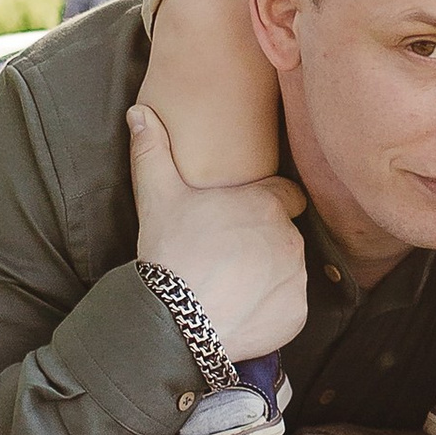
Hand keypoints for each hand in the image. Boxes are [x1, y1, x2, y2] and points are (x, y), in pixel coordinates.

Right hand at [126, 106, 309, 358]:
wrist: (175, 321)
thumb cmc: (170, 253)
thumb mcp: (157, 197)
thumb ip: (153, 151)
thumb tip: (139, 113)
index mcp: (267, 205)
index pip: (287, 195)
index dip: (267, 204)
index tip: (243, 219)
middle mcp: (290, 239)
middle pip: (283, 235)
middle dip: (262, 243)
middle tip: (227, 256)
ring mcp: (296, 279)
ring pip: (288, 271)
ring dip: (267, 277)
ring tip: (230, 286)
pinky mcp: (295, 315)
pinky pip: (287, 307)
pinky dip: (270, 310)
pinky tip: (239, 310)